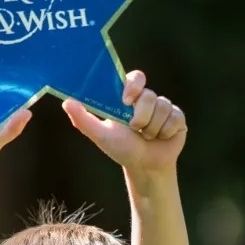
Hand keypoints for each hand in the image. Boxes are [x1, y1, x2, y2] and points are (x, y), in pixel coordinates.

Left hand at [62, 70, 186, 173]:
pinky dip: (165, 132)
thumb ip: (83, 118)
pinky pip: (174, 119)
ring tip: (147, 137)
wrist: (145, 166)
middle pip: (149, 96)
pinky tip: (160, 138)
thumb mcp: (100, 135)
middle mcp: (147, 100)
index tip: (126, 100)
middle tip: (135, 129)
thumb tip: (66, 102)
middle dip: (141, 117)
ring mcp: (164, 108)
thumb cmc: (122, 149)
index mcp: (130, 97)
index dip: (134, 85)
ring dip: (152, 129)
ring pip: (162, 108)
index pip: (136, 78)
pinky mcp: (178, 118)